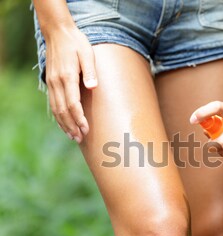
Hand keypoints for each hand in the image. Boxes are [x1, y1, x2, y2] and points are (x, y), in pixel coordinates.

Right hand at [44, 25, 96, 142]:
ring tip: (73, 136)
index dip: (79, 118)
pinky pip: (52, 103)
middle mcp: (57, 82)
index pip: (72, 103)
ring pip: (55, 109)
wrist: (58, 33)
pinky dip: (58, 116)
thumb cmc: (77, 43)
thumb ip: (90, 71)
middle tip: (81, 138)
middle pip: (62, 110)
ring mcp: (51, 83)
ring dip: (64, 124)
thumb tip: (93, 86)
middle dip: (72, 126)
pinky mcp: (50, 82)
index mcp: (67, 76)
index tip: (86, 129)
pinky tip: (64, 125)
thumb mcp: (87, 53)